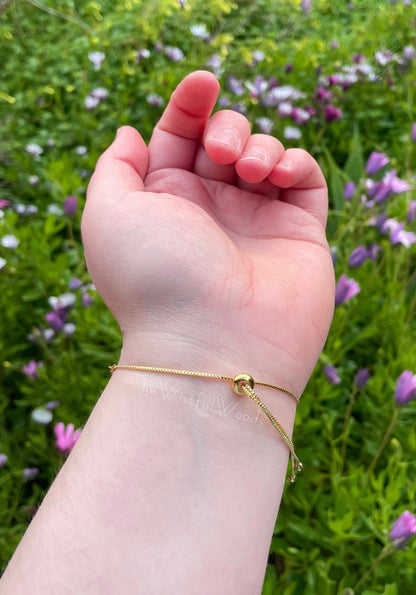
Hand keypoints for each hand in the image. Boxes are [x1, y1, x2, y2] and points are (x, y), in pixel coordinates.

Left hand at [83, 71, 333, 394]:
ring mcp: (256, 221)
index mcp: (166, 202)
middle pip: (223, 139)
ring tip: (247, 172)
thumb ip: (115, 167)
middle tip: (220, 153)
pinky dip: (295, 161)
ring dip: (258, 144)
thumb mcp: (109, 215)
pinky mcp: (298, 232)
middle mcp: (210, 210)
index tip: (202, 83)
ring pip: (264, 153)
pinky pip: (305, 178)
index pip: (179, 137)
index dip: (189, 104)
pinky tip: (277, 175)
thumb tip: (131, 134)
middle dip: (224, 126)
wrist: (214, 345)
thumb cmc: (155, 277)